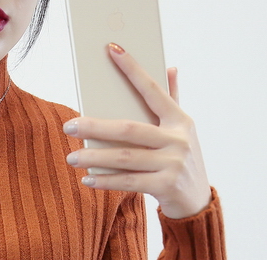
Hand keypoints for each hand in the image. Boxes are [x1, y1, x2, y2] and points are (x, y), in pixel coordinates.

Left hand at [63, 43, 211, 218]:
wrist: (197, 201)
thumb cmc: (182, 161)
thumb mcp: (183, 131)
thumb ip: (174, 101)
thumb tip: (171, 68)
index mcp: (180, 120)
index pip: (152, 90)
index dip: (133, 69)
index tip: (112, 51)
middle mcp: (177, 139)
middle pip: (128, 129)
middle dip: (95, 126)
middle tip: (68, 126)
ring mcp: (173, 164)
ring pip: (124, 158)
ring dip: (94, 157)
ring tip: (72, 157)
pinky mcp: (165, 186)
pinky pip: (128, 182)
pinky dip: (106, 181)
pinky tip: (88, 179)